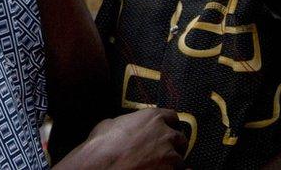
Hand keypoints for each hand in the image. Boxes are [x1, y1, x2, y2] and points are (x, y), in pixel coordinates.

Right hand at [57, 108, 187, 168]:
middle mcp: (165, 133)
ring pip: (179, 159)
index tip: (166, 130)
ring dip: (172, 162)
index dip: (168, 125)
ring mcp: (169, 155)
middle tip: (164, 152)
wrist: (100, 166)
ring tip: (160, 167)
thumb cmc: (102, 146)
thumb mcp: (110, 124)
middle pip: (180, 138)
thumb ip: (125, 122)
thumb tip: (122, 126)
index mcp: (152, 117)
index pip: (172, 116)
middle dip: (173, 145)